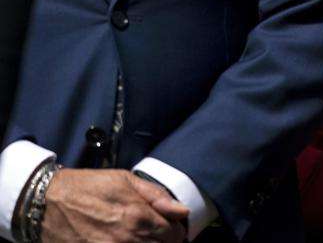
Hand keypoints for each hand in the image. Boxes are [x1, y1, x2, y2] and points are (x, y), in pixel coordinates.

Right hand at [41, 169, 188, 242]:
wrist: (47, 202)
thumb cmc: (87, 187)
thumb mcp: (125, 180)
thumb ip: (156, 196)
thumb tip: (182, 210)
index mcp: (138, 217)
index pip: (174, 234)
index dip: (175, 229)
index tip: (169, 225)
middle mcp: (127, 240)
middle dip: (162, 241)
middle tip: (155, 232)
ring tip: (138, 237)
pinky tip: (123, 242)